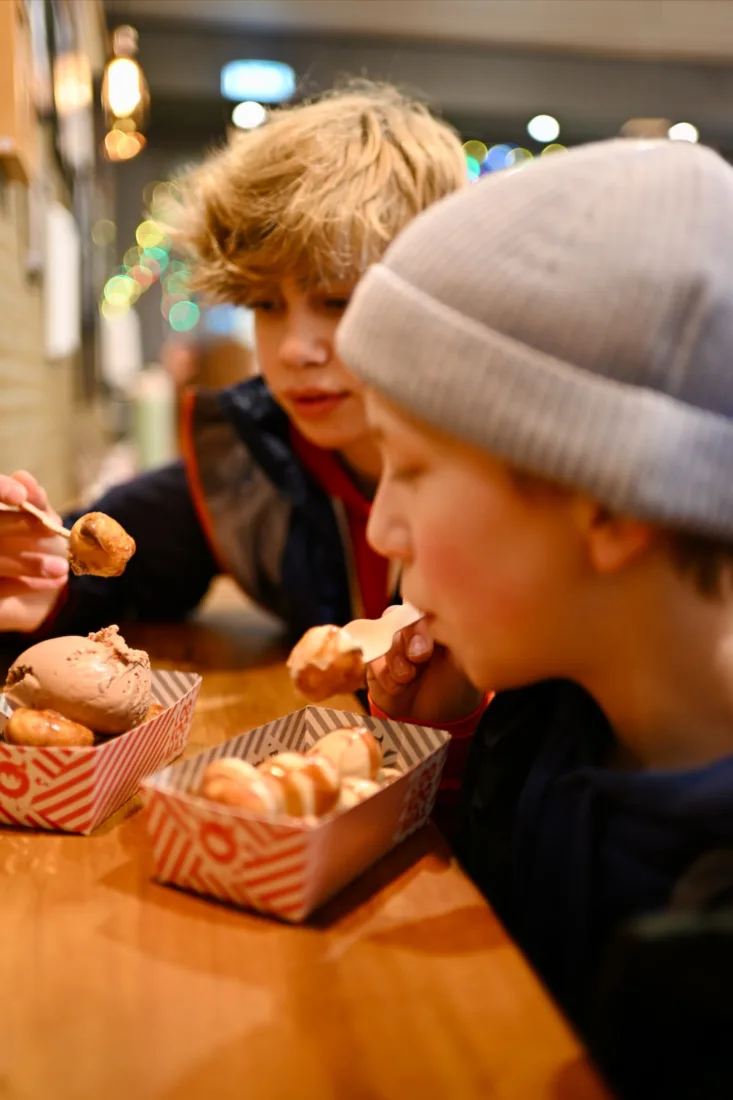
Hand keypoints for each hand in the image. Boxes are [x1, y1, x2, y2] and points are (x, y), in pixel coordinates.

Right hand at [0, 471, 68, 631]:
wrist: (42, 593)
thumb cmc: (38, 547)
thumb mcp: (41, 521)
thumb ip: (34, 501)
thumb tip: (23, 478)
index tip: (20, 496)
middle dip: (19, 526)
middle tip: (52, 531)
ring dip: (29, 563)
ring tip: (62, 567)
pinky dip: (28, 584)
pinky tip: (57, 581)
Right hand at [366, 607, 483, 727]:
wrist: (436, 718)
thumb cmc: (456, 687)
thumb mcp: (463, 661)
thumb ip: (454, 638)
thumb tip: (445, 624)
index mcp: (436, 622)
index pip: (424, 604)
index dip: (425, 617)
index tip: (435, 637)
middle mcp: (412, 630)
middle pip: (399, 616)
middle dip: (410, 637)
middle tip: (419, 657)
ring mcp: (392, 645)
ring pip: (385, 638)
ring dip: (396, 660)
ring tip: (408, 679)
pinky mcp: (375, 664)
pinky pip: (372, 659)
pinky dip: (384, 675)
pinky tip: (398, 687)